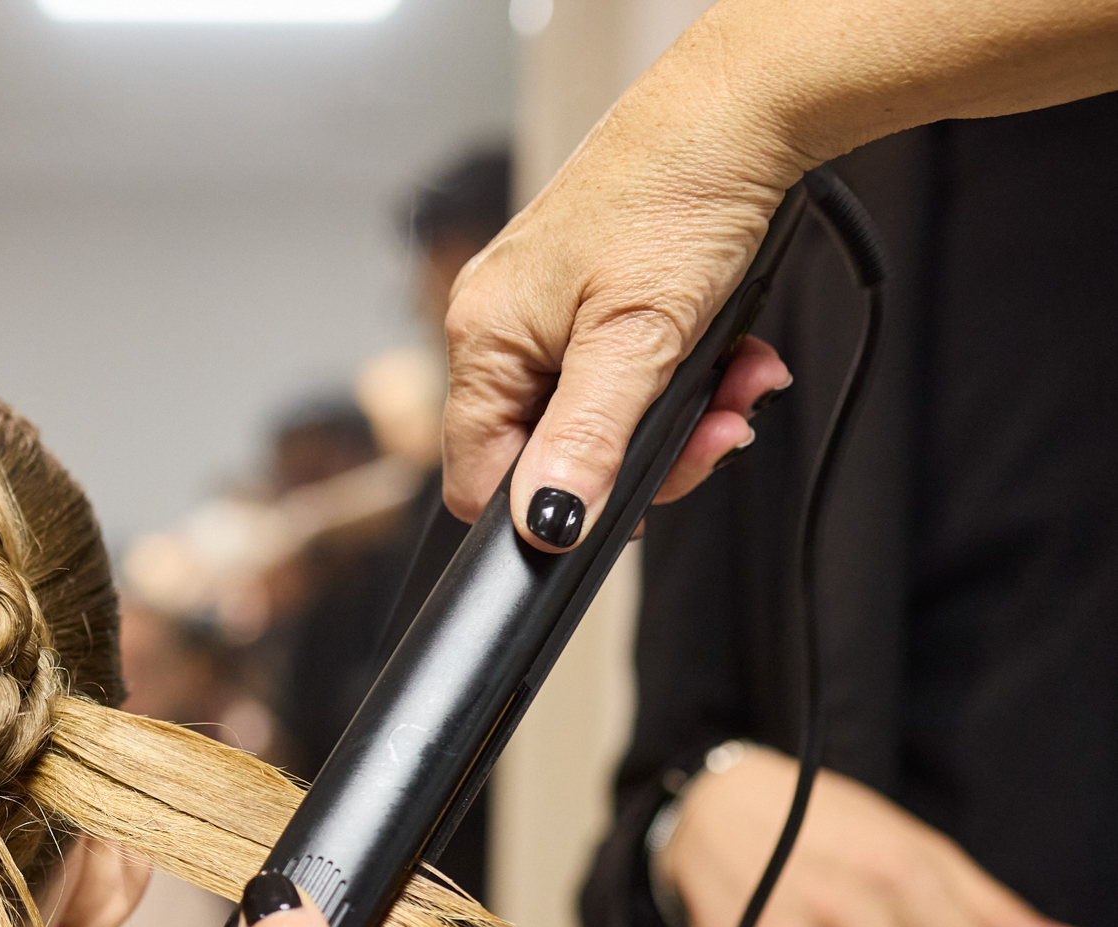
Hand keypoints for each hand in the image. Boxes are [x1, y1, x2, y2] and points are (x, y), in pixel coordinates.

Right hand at [441, 149, 797, 549]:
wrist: (740, 110)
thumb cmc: (676, 197)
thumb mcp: (635, 342)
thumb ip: (586, 442)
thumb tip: (545, 522)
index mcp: (484, 339)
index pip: (480, 475)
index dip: (552, 506)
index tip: (628, 505)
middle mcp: (500, 325)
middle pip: (550, 450)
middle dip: (645, 456)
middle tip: (716, 436)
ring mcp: (544, 309)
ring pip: (598, 416)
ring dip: (679, 419)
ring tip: (737, 387)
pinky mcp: (589, 294)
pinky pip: (621, 372)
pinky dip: (680, 378)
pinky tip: (729, 360)